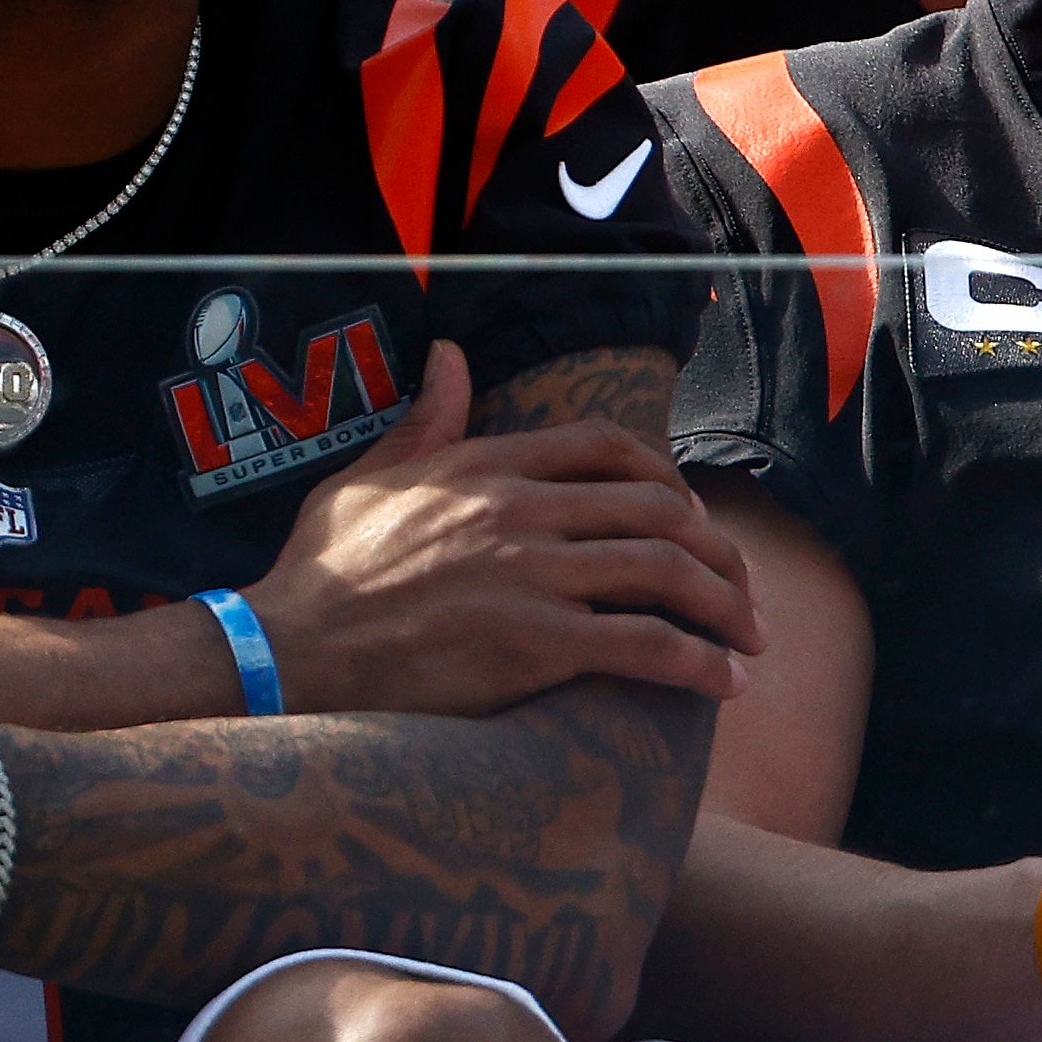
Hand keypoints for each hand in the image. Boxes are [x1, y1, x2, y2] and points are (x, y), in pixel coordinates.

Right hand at [247, 340, 763, 714]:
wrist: (291, 651)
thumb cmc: (322, 571)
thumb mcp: (367, 478)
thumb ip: (423, 420)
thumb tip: (448, 358)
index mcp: (488, 465)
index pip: (609, 449)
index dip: (667, 478)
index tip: (690, 514)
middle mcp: (521, 510)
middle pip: (658, 509)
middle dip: (718, 550)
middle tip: (741, 587)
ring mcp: (533, 576)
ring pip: (666, 571)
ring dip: (726, 606)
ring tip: (751, 638)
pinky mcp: (537, 645)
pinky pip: (647, 646)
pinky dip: (701, 664)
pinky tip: (727, 683)